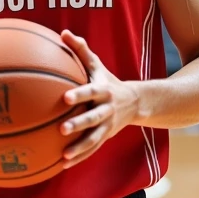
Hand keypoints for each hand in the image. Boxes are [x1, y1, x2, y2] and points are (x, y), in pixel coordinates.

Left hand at [59, 30, 139, 168]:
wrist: (137, 102)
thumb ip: (81, 50)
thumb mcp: (97, 65)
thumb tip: (63, 32)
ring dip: (79, 148)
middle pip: (93, 118)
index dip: (79, 94)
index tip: (64, 97)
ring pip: (94, 139)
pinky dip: (80, 157)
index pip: (90, 92)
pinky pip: (92, 149)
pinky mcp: (106, 137)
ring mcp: (108, 125)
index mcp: (103, 91)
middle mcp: (107, 110)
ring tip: (64, 155)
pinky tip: (62, 164)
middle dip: (78, 124)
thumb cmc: (107, 80)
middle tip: (61, 129)